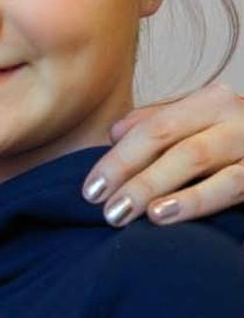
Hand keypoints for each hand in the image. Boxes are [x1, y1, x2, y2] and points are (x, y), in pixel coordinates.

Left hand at [82, 83, 243, 226]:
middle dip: (128, 174)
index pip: (152, 127)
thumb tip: (115, 134)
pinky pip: (229, 184)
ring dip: (152, 187)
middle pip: (168, 141)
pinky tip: (163, 215)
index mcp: (211, 102)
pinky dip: (193, 200)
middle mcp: (234, 114)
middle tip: (100, 205)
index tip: (89, 188)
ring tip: (122, 212)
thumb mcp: (202, 130)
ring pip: (194, 159)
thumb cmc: (240, 147)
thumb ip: (161, 127)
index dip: (117, 157)